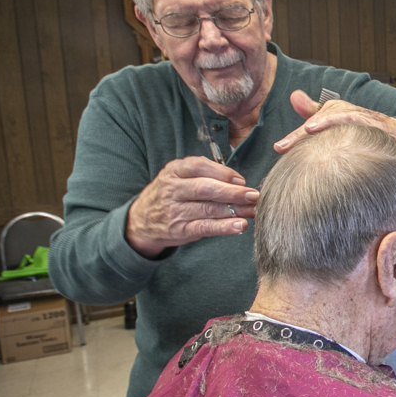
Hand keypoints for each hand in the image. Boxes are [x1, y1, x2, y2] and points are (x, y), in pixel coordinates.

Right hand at [126, 157, 257, 258]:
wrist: (140, 221)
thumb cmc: (170, 194)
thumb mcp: (178, 176)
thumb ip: (204, 173)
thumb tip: (238, 181)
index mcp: (174, 171)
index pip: (199, 166)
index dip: (223, 173)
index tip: (241, 180)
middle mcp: (173, 190)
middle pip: (206, 189)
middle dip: (233, 193)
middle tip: (254, 196)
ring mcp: (175, 211)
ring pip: (208, 209)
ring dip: (235, 210)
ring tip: (254, 211)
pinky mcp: (180, 230)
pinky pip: (205, 227)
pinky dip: (224, 227)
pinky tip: (240, 225)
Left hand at [274, 90, 395, 154]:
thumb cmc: (366, 128)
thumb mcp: (340, 119)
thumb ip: (316, 112)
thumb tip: (293, 95)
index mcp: (338, 112)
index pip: (312, 123)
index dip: (295, 135)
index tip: (278, 148)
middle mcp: (351, 113)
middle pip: (324, 119)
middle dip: (303, 133)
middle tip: (283, 147)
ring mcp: (367, 121)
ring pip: (344, 119)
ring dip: (328, 122)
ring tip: (310, 130)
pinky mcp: (383, 129)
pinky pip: (368, 126)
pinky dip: (356, 128)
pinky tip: (345, 139)